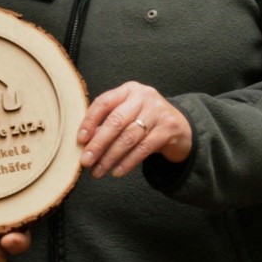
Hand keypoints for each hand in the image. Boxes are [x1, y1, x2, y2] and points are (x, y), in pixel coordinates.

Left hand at [77, 80, 191, 178]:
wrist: (180, 127)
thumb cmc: (146, 120)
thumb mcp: (128, 114)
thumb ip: (108, 123)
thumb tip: (84, 143)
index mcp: (128, 90)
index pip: (104, 102)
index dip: (90, 121)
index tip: (80, 139)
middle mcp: (143, 96)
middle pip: (116, 121)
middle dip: (98, 144)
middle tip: (86, 161)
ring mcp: (158, 111)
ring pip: (128, 137)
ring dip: (110, 157)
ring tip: (98, 171)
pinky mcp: (169, 128)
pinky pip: (143, 148)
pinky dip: (128, 162)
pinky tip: (117, 171)